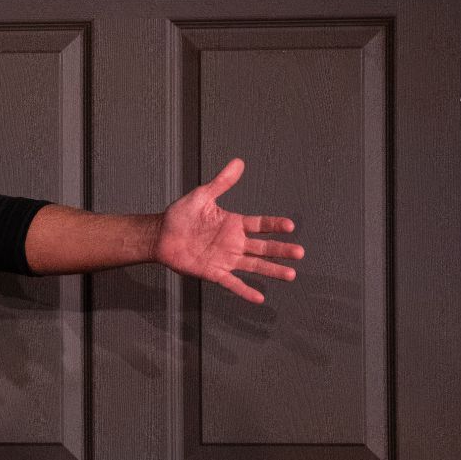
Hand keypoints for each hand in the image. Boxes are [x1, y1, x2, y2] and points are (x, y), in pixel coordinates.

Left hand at [156, 158, 304, 303]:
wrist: (160, 234)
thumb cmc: (180, 215)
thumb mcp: (203, 195)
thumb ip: (222, 182)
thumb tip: (238, 162)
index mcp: (233, 224)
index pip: (260, 225)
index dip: (274, 225)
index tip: (290, 226)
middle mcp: (233, 243)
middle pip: (263, 248)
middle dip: (281, 250)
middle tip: (300, 253)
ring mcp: (225, 259)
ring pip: (253, 266)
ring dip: (271, 270)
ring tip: (290, 275)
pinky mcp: (213, 272)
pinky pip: (232, 283)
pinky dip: (245, 291)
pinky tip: (259, 297)